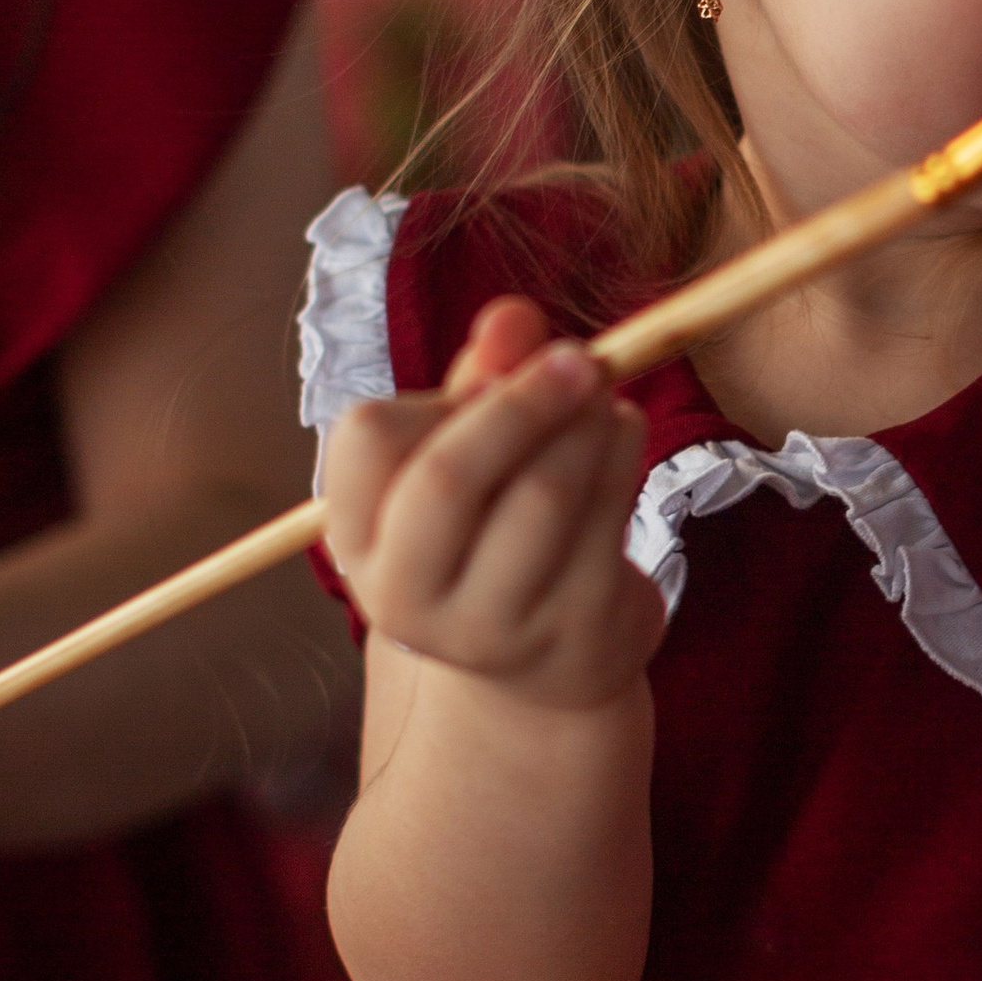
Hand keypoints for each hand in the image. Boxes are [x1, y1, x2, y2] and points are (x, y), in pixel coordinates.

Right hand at [322, 296, 662, 713]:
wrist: (548, 663)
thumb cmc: (494, 529)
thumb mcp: (469, 454)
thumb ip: (480, 380)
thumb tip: (512, 316)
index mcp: (357, 539)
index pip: (365, 440)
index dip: (437, 394)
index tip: (499, 366)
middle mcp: (405, 595)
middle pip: (450, 475)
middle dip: (522, 400)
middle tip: (580, 357)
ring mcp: (488, 626)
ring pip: (542, 494)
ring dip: (586, 424)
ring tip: (605, 397)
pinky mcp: (572, 629)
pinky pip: (605, 520)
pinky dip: (621, 454)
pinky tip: (624, 432)